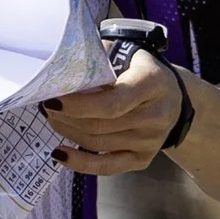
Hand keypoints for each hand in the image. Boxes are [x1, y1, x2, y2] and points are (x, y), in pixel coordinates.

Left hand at [42, 47, 186, 175]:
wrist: (173, 98)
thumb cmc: (140, 69)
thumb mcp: (126, 52)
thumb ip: (99, 57)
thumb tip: (63, 66)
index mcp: (152, 83)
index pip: (112, 102)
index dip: (79, 105)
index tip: (52, 100)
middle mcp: (156, 116)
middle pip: (100, 125)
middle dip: (66, 117)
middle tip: (46, 106)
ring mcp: (150, 141)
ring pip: (98, 143)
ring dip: (68, 133)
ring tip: (52, 119)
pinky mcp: (142, 159)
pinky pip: (107, 166)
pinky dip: (80, 162)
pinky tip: (60, 153)